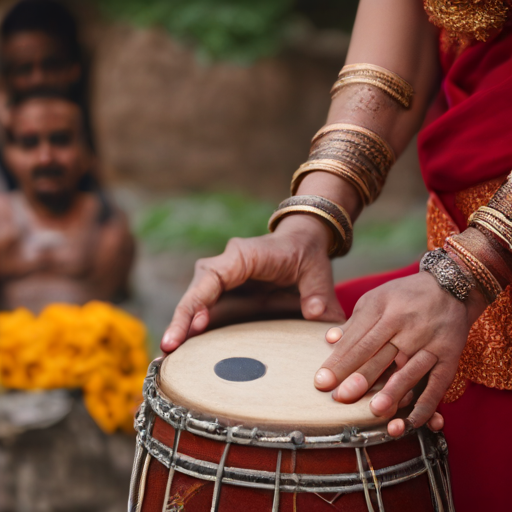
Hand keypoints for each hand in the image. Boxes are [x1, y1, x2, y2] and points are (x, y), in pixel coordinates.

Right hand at [161, 215, 345, 351]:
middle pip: (196, 294)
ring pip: (196, 305)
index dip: (198, 303)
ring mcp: (223, 281)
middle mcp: (226, 266)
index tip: (190, 329)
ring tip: (168, 359)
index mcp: (243, 256)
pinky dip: (196, 330)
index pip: (211, 278)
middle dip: (181, 322)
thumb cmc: (306, 253)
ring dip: (183, 329)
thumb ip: (317, 292)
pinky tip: (185, 352)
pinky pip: (207, 312)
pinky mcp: (227, 294)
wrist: (302, 243)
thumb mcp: (317, 271)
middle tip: (168, 352)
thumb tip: (315, 315)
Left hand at [314, 271, 486, 435]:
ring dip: (391, 391)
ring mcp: (429, 341)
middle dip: (358, 378)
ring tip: (373, 410)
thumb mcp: (376, 298)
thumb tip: (329, 340)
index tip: (322, 382)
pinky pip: (438, 382)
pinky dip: (426, 403)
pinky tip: (411, 420)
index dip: (338, 362)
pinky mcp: (449, 355)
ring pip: (408, 369)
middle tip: (339, 397)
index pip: (357, 341)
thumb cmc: (405, 295)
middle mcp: (405, 325)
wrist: (451, 286)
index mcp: (383, 309)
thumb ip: (354, 322)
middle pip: (378, 355)